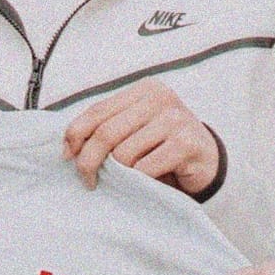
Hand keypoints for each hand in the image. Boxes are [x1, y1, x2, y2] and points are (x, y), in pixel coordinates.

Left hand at [62, 81, 219, 193]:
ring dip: (118, 174)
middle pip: (106, 133)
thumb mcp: (134, 130)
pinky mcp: (186, 143)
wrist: (207, 161)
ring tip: (123, 181)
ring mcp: (175, 119)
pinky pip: (145, 168)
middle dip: (89, 161)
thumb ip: (107, 128)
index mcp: (143, 90)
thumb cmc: (163, 146)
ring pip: (124, 153)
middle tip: (88, 180)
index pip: (97, 111)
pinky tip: (143, 184)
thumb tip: (68, 147)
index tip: (67, 157)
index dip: (75, 135)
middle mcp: (160, 98)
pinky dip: (138, 182)